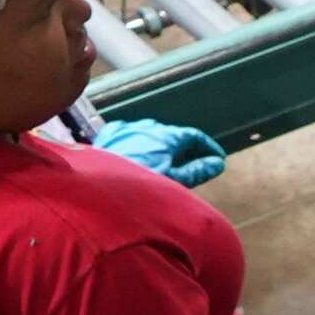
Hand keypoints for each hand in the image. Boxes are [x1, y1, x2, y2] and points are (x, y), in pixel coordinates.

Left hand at [97, 119, 224, 186]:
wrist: (97, 188)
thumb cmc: (139, 187)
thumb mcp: (175, 181)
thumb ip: (197, 170)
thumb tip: (216, 163)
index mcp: (167, 136)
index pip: (194, 136)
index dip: (208, 148)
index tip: (216, 159)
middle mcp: (148, 127)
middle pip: (173, 136)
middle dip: (186, 150)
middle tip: (195, 166)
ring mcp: (127, 129)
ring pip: (152, 135)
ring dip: (163, 147)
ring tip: (167, 164)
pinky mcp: (109, 135)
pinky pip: (129, 135)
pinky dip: (140, 144)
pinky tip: (139, 156)